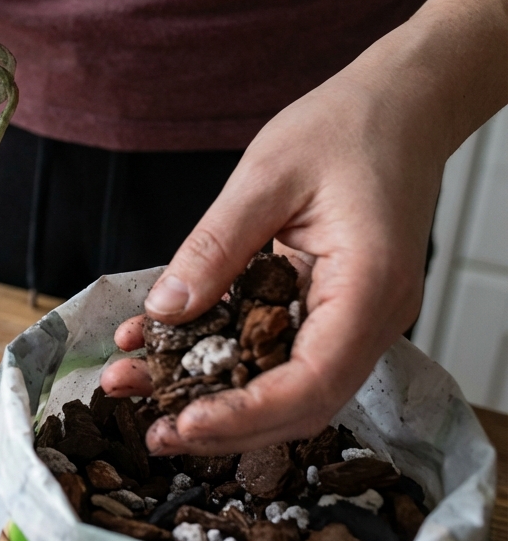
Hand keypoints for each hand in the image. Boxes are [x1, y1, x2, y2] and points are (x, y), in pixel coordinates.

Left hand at [99, 45, 443, 454]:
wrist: (395, 108)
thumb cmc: (343, 130)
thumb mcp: (264, 177)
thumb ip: (215, 247)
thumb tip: (165, 310)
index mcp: (369, 287)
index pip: (313, 382)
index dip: (246, 413)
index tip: (184, 423)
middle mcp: (371, 317)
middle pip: (302, 405)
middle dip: (224, 426)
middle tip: (152, 431)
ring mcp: (356, 319)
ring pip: (290, 390)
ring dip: (220, 404)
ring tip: (146, 402)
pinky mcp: (332, 310)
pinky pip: (281, 355)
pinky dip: (228, 365)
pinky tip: (166, 357)